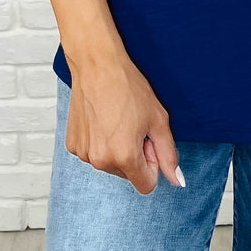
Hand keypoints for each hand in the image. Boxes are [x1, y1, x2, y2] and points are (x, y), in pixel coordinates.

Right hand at [64, 54, 184, 195]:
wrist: (97, 66)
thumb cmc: (129, 88)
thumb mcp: (158, 120)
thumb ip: (169, 154)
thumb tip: (177, 181)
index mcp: (124, 158)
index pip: (146, 185)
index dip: (153, 164)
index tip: (149, 141)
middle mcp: (100, 161)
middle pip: (128, 174)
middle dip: (134, 155)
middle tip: (134, 125)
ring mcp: (84, 154)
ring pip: (109, 164)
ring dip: (117, 149)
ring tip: (117, 119)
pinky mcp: (73, 145)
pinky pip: (93, 153)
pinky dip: (100, 142)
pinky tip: (102, 119)